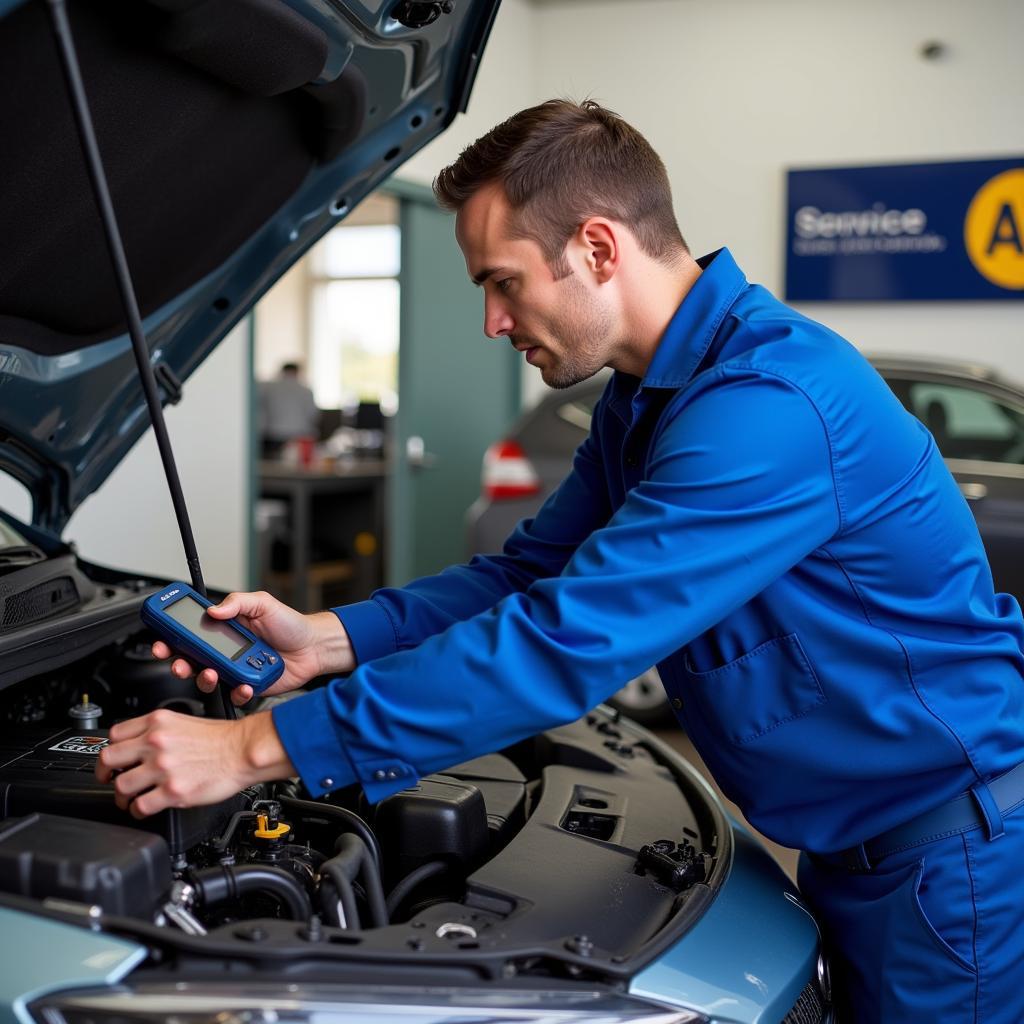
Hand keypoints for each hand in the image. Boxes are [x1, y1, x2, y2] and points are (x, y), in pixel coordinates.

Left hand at [96, 709, 294, 817]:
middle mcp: (156, 742)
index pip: (115, 734)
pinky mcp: (172, 791)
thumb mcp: (184, 720)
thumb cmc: (222, 738)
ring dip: (122, 797)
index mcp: (158, 722)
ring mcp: (163, 767)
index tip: (115, 759)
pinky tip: (145, 808)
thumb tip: (138, 746)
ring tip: (130, 799)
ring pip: (120, 786)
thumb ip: (157, 730)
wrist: (244, 750)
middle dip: (105, 773)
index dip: (113, 749)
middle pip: (108, 759)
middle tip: (110, 780)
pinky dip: (138, 811)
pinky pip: (140, 807)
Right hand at [152, 591, 354, 706]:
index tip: (161, 639)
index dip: (172, 637)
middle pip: (191, 660)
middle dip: (179, 663)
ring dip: (204, 679)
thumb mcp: (264, 603)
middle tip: (179, 662)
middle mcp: (226, 651)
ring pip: (208, 680)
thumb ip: (238, 603)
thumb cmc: (290, 624)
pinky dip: (237, 692)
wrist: (314, 647)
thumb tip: (213, 609)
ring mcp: (235, 670)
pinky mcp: (248, 687)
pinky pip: (234, 695)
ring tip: (213, 673)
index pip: (191, 632)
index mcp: (225, 629)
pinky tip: (244, 685)